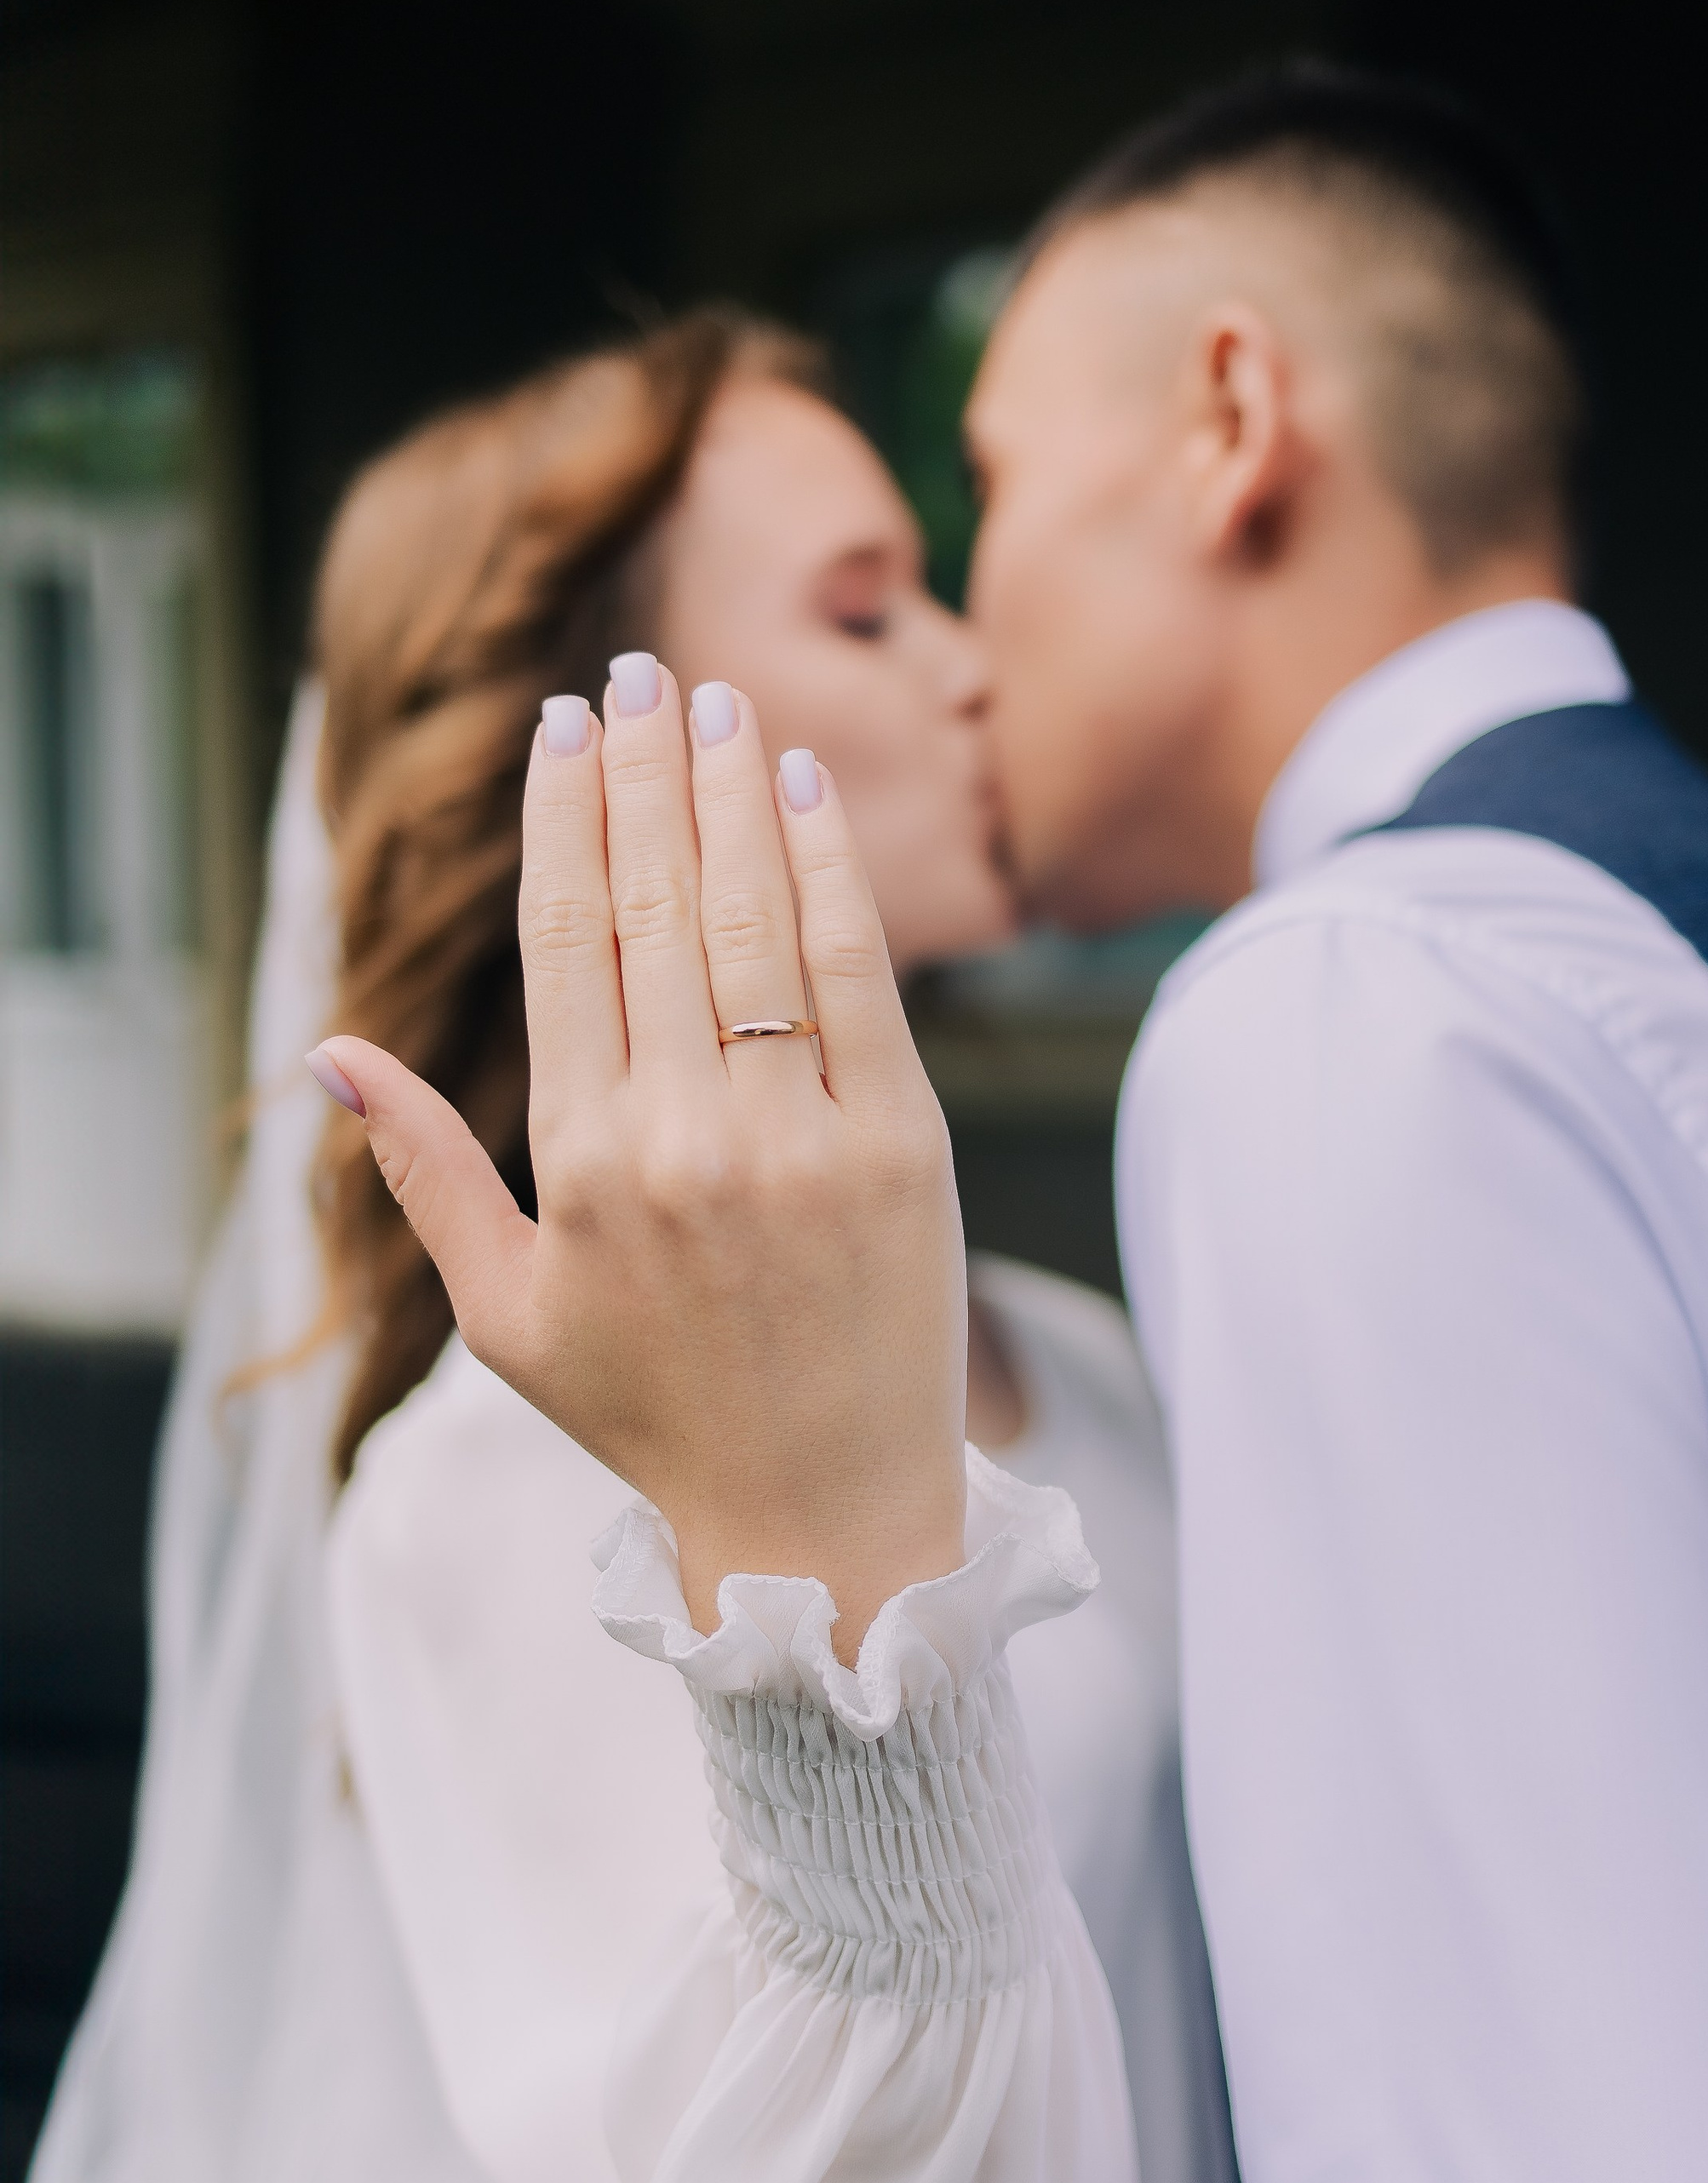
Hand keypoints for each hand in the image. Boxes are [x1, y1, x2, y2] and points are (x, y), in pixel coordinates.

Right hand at [311, 662, 966, 1649]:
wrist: (824, 1515)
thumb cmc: (654, 1415)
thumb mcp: (506, 1313)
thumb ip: (419, 1174)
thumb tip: (329, 1053)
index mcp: (577, 1165)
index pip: (565, 945)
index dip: (562, 819)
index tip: (561, 727)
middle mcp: (683, 1137)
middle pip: (657, 905)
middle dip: (641, 770)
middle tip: (634, 666)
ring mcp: (801, 1137)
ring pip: (754, 921)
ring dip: (731, 791)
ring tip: (713, 699)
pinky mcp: (904, 1145)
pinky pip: (858, 978)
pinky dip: (829, 873)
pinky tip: (803, 791)